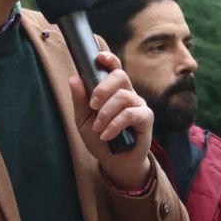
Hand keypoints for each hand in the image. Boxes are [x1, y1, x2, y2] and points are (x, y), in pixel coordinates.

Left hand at [69, 50, 152, 189]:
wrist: (115, 162)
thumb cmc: (100, 138)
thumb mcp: (84, 120)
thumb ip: (80, 100)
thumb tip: (74, 78)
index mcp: (114, 90)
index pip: (114, 68)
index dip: (109, 59)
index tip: (99, 58)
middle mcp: (128, 93)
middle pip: (120, 76)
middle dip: (102, 89)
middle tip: (92, 105)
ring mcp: (139, 105)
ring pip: (123, 96)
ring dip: (106, 113)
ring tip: (98, 127)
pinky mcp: (146, 118)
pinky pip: (131, 114)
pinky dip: (115, 124)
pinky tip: (107, 135)